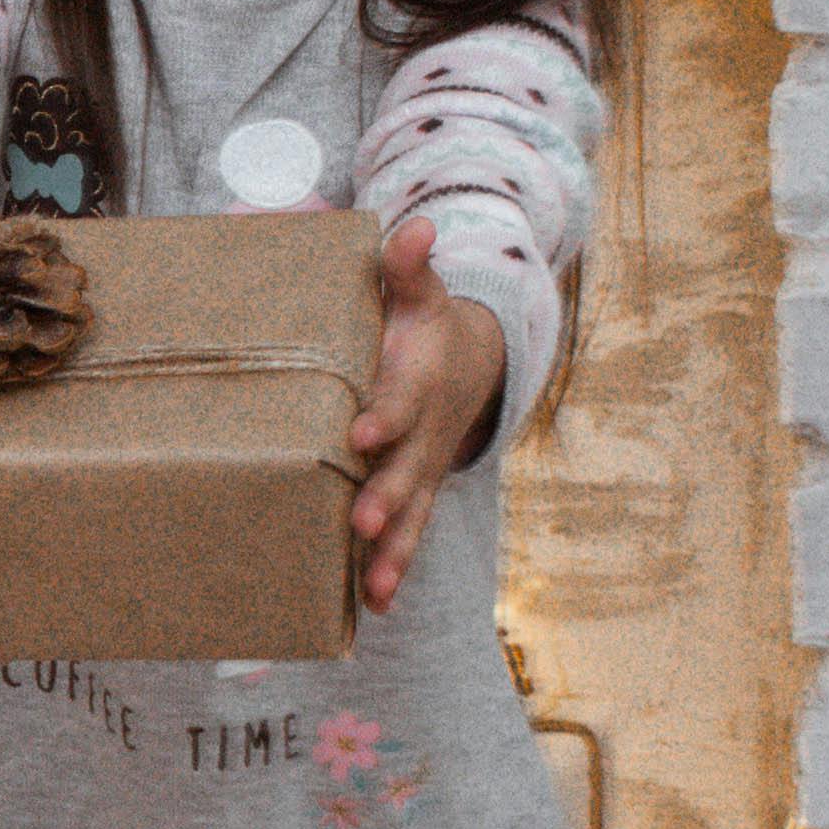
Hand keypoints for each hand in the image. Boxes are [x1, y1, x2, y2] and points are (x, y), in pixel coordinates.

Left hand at [344, 215, 507, 615]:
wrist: (470, 360)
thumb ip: (405, 263)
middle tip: (360, 523)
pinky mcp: (418, 491)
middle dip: (386, 498)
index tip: (357, 434)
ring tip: (374, 590)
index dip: (383, 416)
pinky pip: (410, 534)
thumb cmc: (423, 321)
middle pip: (407, 469)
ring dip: (394, 551)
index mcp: (418, 378)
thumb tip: (414, 222)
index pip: (400, 399)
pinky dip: (395, 568)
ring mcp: (424, 467)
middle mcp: (425, 431)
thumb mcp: (418, 288)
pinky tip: (373, 607)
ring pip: (413, 515)